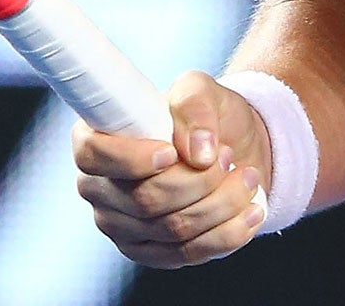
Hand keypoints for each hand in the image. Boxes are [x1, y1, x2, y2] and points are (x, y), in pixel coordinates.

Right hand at [72, 70, 269, 267]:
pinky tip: (251, 212)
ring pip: (173, 229)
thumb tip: (198, 151)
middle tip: (228, 156)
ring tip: (247, 177)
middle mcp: (99, 187)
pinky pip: (189, 254)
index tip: (171, 152)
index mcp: (96, 138)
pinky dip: (227, 234)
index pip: (93, 155)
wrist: (230, 149)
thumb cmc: (203, 117)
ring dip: (221, 204)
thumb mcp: (202, 91)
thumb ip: (195, 106)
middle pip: (144, 199)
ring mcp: (122, 227)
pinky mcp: (152, 254)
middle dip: (198, 181)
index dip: (131, 159)